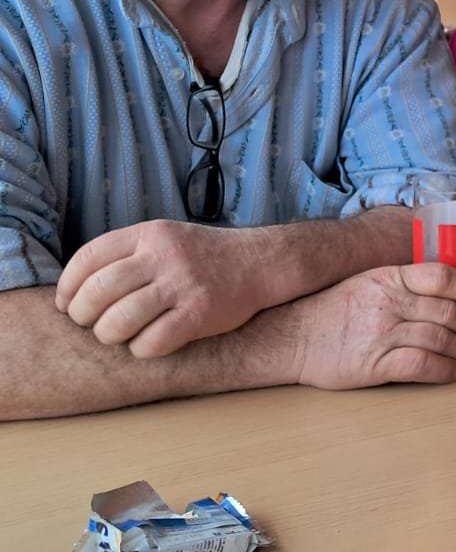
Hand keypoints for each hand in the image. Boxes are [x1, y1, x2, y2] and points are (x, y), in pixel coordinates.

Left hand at [56, 220, 272, 357]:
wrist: (261, 262)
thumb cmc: (202, 256)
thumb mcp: (164, 238)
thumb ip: (124, 255)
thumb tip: (72, 291)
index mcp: (149, 234)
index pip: (87, 259)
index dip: (68, 287)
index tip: (68, 305)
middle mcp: (164, 256)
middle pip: (97, 292)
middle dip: (83, 316)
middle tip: (92, 324)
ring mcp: (183, 284)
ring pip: (118, 322)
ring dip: (109, 336)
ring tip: (119, 335)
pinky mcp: (200, 313)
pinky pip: (150, 343)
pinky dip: (141, 349)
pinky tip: (149, 342)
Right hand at [288, 263, 455, 390]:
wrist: (293, 337)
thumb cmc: (333, 311)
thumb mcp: (369, 282)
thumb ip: (404, 284)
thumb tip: (447, 293)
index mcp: (390, 278)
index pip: (443, 277)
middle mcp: (389, 303)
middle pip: (449, 312)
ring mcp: (382, 333)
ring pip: (441, 339)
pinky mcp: (374, 365)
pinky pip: (421, 366)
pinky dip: (444, 370)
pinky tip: (452, 372)